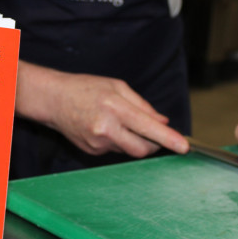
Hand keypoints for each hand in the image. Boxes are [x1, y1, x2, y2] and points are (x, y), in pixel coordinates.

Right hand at [16, 62, 188, 157]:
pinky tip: (106, 127)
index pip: (147, 128)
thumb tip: (162, 121)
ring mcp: (97, 143)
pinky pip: (115, 150)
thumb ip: (142, 105)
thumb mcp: (117, 86)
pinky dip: (119, 141)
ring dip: (134, 140)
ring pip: (128, 150)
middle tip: (156, 134)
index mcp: (114, 107)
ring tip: (119, 121)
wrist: (53, 100)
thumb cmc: (85, 88)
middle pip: (141, 149)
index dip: (168, 139)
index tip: (184, 147)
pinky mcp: (92, 152)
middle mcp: (105, 129)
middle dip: (154, 145)